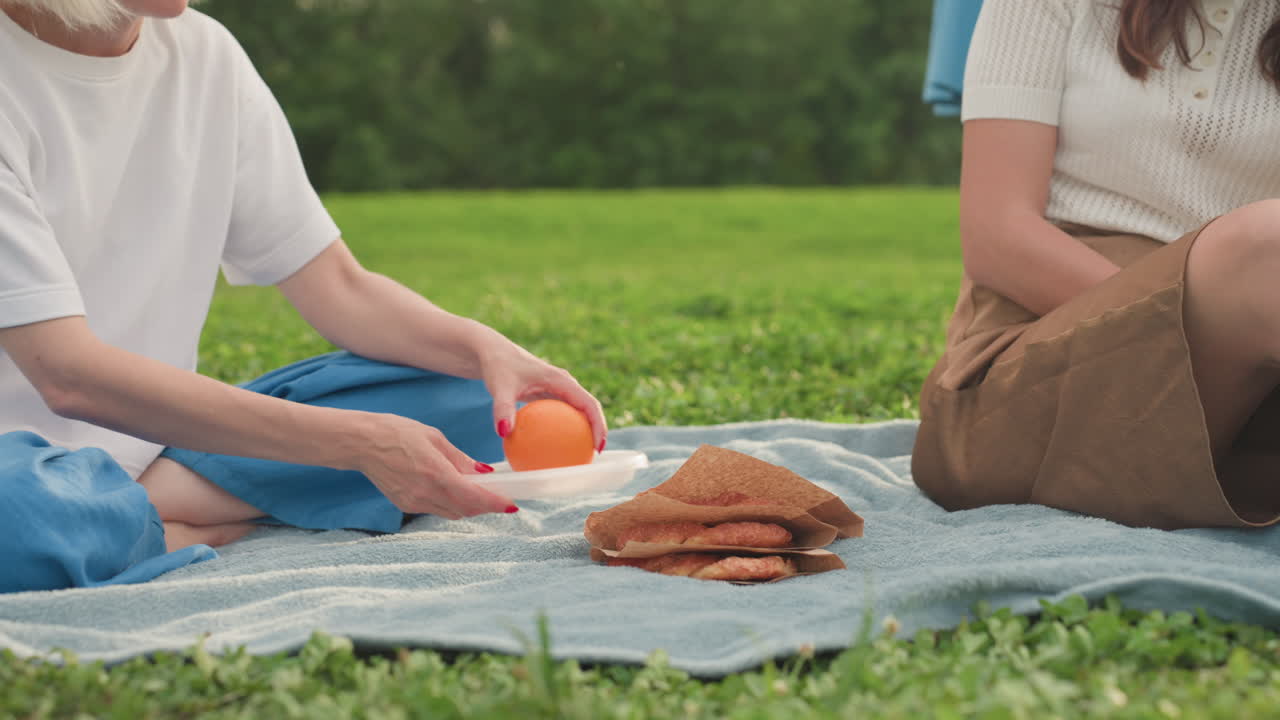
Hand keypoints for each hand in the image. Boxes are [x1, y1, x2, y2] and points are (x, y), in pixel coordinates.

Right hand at [357, 414, 514, 518]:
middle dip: (485, 505)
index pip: (474, 498)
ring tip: (476, 490)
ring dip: (467, 505)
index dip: (495, 504)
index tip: (511, 505)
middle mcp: (426, 493)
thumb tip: (484, 473)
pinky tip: (451, 488)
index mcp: (436, 474)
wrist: (361, 442)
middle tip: (497, 495)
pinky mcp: (405, 504)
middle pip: (466, 510)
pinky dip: (449, 503)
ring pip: (452, 513)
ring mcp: (414, 502)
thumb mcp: (435, 437)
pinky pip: (436, 509)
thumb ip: (461, 459)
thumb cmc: (397, 432)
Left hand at [478, 339, 607, 451]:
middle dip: (596, 431)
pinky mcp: (548, 395)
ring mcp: (557, 389)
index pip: (589, 404)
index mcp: (562, 380)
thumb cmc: (498, 366)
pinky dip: (561, 430)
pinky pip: (560, 415)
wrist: (492, 352)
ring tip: (576, 456)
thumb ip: (503, 408)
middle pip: (589, 409)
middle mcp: (564, 384)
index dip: (599, 425)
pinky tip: (549, 449)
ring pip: (577, 412)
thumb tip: (503, 432)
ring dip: (582, 431)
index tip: (598, 447)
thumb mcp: (500, 387)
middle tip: (591, 456)